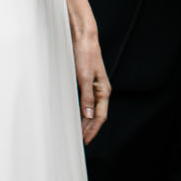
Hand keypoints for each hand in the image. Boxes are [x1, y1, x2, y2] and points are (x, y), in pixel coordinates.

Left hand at [71, 22, 110, 143]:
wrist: (83, 38)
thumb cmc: (86, 54)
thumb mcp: (84, 77)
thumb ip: (86, 97)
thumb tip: (88, 116)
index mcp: (104, 90)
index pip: (100, 116)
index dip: (93, 130)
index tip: (85, 140)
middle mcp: (101, 90)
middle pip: (97, 115)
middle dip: (89, 129)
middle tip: (80, 141)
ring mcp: (94, 87)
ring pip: (91, 110)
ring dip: (85, 122)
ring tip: (77, 133)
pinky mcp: (87, 82)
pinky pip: (86, 102)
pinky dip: (82, 112)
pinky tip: (75, 116)